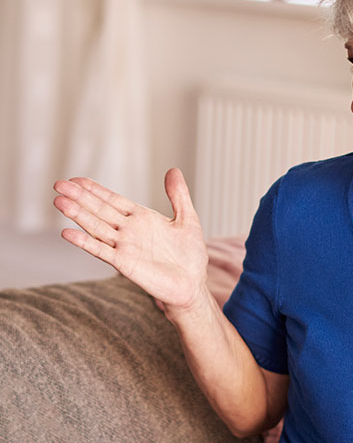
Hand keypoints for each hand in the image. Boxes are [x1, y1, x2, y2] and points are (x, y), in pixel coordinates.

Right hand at [53, 168, 208, 309]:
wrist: (193, 284)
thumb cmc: (190, 254)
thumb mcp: (187, 219)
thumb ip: (178, 196)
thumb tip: (173, 170)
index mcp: (141, 218)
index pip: (113, 200)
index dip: (95, 190)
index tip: (76, 179)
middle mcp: (129, 230)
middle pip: (100, 210)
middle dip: (80, 197)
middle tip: (58, 185)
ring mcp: (125, 246)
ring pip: (96, 227)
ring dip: (78, 215)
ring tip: (59, 202)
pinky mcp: (125, 263)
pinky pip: (101, 251)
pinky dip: (85, 242)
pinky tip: (68, 233)